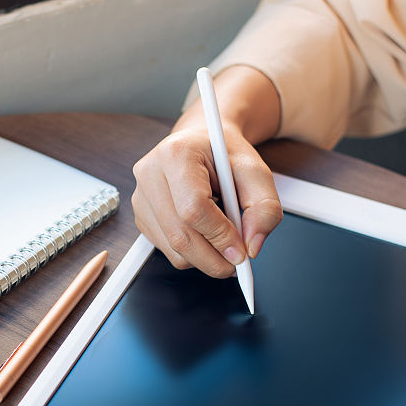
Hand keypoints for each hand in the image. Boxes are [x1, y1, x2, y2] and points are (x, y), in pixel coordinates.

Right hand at [132, 125, 281, 276]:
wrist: (202, 143)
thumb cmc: (225, 155)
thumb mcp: (257, 172)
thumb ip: (265, 207)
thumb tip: (252, 246)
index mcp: (176, 154)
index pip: (193, 209)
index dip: (220, 236)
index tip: (241, 251)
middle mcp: (150, 174)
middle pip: (180, 236)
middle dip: (214, 258)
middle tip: (238, 261)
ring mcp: (141, 197)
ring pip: (173, 249)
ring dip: (204, 256)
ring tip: (222, 235)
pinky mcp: (141, 216)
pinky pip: (167, 250)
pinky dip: (192, 252)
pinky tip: (203, 231)